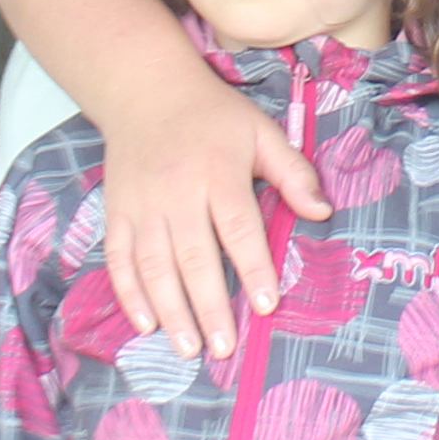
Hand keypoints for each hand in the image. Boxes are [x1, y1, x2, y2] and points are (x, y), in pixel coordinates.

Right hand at [102, 66, 328, 360]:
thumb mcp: (262, 131)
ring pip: (153, 266)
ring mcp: (141, 205)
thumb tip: (323, 213)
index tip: (266, 305)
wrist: (146, 90)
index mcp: (218, 172)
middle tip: (224, 348)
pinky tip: (147, 324)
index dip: (253, 267)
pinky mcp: (116, 212)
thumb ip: (293, 173)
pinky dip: (130, 294)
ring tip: (189, 349)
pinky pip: (119, 259)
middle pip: (193, 257)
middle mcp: (176, 192)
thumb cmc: (213, 116)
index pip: (238, 228)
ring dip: (171, 311)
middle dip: (209, 306)